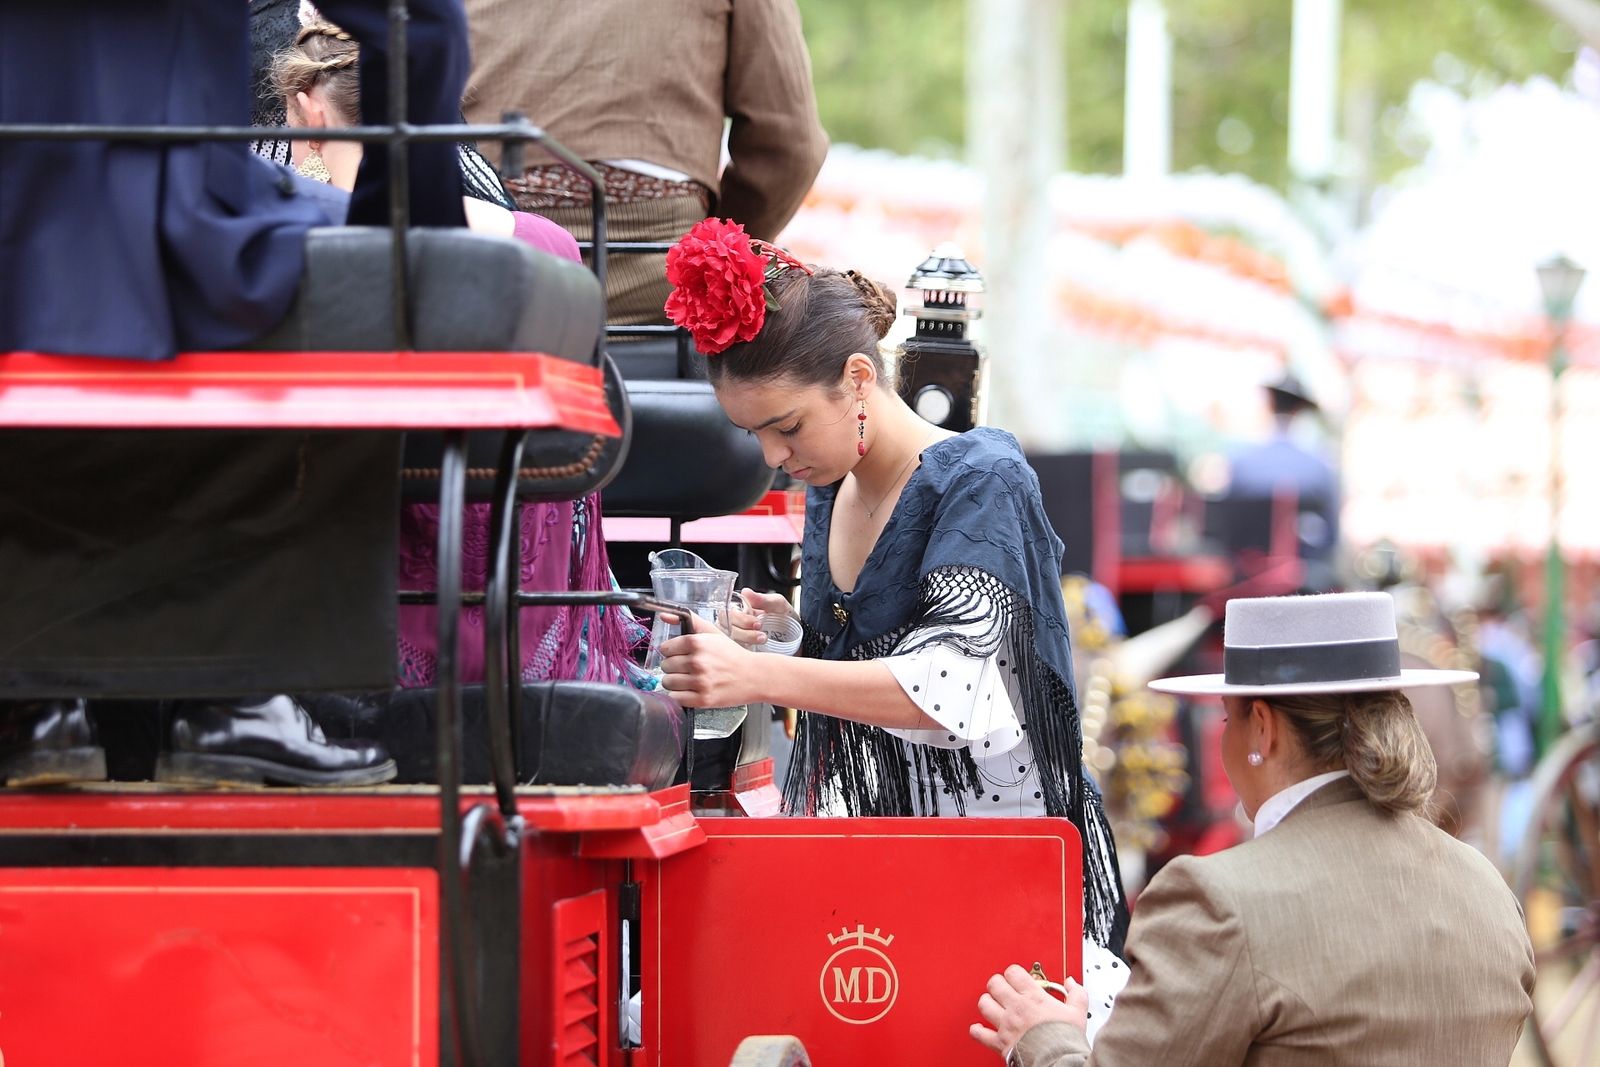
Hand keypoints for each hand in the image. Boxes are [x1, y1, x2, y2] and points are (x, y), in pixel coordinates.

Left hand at [657, 614, 758, 707]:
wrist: (754, 676)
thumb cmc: (732, 654)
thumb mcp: (712, 632)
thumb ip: (689, 621)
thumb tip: (664, 615)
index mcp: (697, 643)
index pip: (665, 648)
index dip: (672, 651)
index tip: (682, 654)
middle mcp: (697, 662)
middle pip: (665, 666)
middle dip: (674, 667)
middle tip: (688, 668)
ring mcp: (700, 682)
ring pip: (667, 683)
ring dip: (675, 682)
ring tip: (689, 680)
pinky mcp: (702, 700)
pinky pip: (675, 698)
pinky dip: (680, 696)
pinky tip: (690, 690)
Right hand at [726, 588, 794, 648]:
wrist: (798, 636)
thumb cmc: (785, 618)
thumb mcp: (777, 604)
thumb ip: (763, 599)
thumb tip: (746, 592)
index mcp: (741, 612)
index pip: (726, 614)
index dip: (739, 618)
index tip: (756, 622)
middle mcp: (736, 626)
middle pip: (725, 628)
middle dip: (742, 630)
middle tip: (760, 629)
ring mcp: (739, 640)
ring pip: (730, 641)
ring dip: (745, 640)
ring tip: (764, 638)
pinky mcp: (743, 653)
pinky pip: (736, 653)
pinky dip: (745, 651)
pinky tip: (757, 649)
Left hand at [970, 964, 1086, 1060]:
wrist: (1059, 1061)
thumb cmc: (1066, 1039)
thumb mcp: (1077, 1012)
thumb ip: (1076, 994)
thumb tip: (1071, 982)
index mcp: (1033, 997)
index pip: (1013, 972)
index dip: (1014, 973)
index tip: (1017, 977)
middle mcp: (1016, 1008)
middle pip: (994, 984)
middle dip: (998, 984)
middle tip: (1004, 988)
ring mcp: (1006, 1025)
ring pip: (984, 1004)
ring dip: (987, 1002)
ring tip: (993, 1004)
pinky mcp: (1000, 1043)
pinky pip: (981, 1034)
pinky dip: (977, 1031)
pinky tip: (979, 1028)